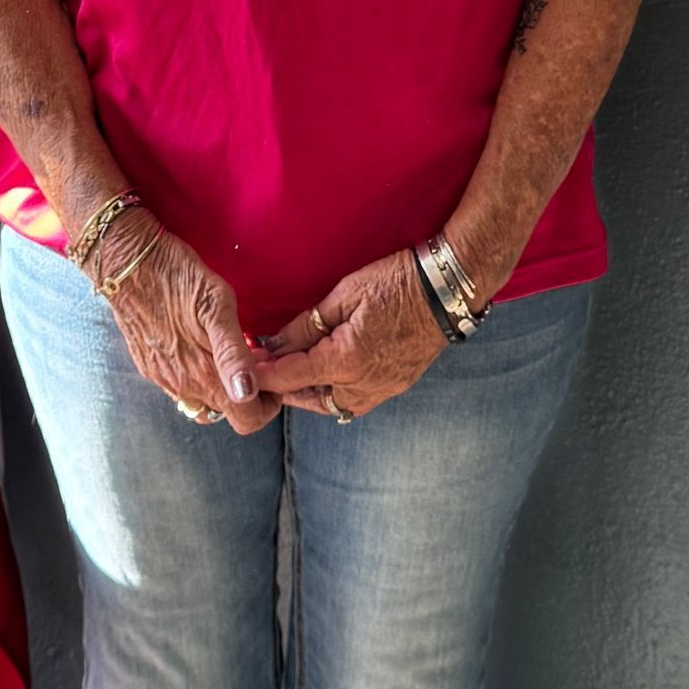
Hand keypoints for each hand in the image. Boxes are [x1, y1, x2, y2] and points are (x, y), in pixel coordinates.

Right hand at [96, 212, 278, 435]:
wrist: (126, 262)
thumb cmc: (177, 276)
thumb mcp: (216, 304)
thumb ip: (232, 353)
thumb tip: (246, 394)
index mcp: (203, 375)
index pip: (246, 421)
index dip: (267, 403)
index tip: (270, 373)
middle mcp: (181, 386)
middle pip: (226, 412)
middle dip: (246, 392)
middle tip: (251, 356)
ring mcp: (162, 377)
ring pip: (202, 400)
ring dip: (219, 383)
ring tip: (227, 348)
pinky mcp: (148, 365)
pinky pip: (180, 385)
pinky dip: (196, 374)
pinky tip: (198, 342)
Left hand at [254, 247, 447, 418]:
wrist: (445, 291)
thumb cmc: (393, 283)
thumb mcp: (343, 296)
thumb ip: (305, 326)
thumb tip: (274, 344)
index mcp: (344, 362)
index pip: (289, 377)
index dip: (262, 374)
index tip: (242, 369)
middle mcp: (361, 386)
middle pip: (308, 399)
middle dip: (283, 387)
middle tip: (265, 368)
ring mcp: (380, 390)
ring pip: (331, 405)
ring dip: (309, 392)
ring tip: (293, 371)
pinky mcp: (394, 387)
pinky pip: (354, 400)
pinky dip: (334, 391)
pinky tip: (327, 373)